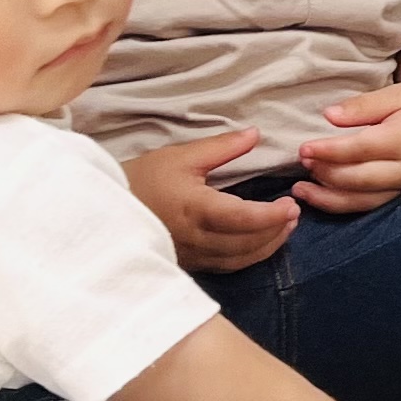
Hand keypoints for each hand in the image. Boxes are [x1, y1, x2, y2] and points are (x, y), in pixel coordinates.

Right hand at [123, 130, 296, 274]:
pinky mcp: (190, 264)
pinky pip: (227, 266)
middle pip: (246, 242)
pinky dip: (250, 256)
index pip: (242, 218)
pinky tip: (261, 242)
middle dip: (276, 230)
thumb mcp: (180, 156)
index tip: (291, 205)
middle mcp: (196, 238)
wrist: (106, 210)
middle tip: (294, 213)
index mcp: (195, 208)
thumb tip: (255, 134)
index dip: (271, 216)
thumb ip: (221, 148)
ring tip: (286, 227)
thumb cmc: (143, 179)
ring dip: (268, 245)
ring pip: (239, 259)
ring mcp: (192, 255)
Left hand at [293, 83, 400, 214]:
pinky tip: (321, 197)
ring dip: (328, 197)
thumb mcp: (398, 93)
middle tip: (301, 161)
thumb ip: (364, 106)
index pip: (360, 149)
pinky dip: (342, 205)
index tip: (303, 147)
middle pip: (357, 178)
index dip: (329, 151)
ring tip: (300, 189)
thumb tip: (328, 116)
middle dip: (325, 172)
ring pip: (361, 200)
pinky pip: (369, 206)